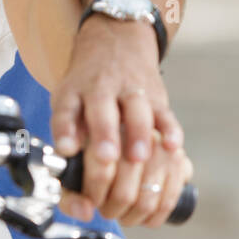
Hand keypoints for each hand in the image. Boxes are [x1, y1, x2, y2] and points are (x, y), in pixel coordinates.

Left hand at [51, 15, 185, 222]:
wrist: (115, 42)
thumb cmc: (85, 89)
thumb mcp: (66, 105)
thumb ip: (68, 143)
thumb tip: (76, 196)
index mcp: (73, 93)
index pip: (66, 111)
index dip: (66, 130)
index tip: (68, 150)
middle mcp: (101, 89)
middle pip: (102, 110)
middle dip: (105, 135)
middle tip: (107, 159)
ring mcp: (131, 92)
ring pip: (136, 111)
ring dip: (138, 134)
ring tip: (138, 157)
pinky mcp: (156, 99)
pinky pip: (165, 113)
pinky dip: (170, 129)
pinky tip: (173, 146)